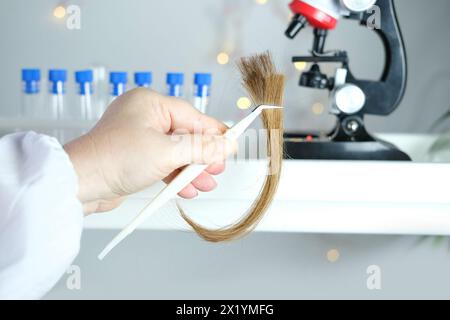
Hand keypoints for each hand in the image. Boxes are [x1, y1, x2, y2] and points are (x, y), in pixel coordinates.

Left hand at [64, 88, 235, 214]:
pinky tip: (187, 189)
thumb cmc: (113, 159)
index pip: (192, 116)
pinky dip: (175, 175)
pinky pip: (163, 162)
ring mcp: (139, 137)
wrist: (81, 184)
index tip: (231, 143)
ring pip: (175, 151)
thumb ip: (201, 148)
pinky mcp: (135, 156)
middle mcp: (144, 117)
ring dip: (191, 169)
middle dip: (203, 155)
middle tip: (218, 168)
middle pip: (185, 134)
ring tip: (205, 183)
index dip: (214, 132)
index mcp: (150, 104)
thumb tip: (225, 145)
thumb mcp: (167, 152)